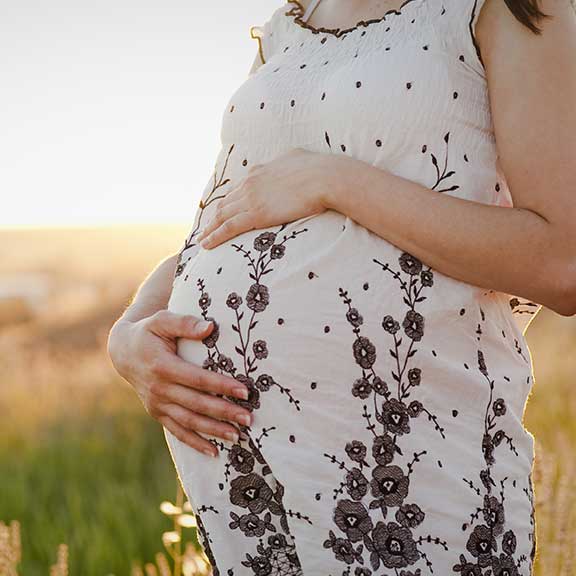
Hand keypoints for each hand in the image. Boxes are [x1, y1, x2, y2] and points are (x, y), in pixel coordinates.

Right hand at [107, 311, 253, 457]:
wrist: (124, 351)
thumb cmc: (149, 332)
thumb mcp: (162, 320)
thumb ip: (185, 323)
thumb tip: (210, 327)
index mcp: (162, 366)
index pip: (197, 379)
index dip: (221, 386)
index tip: (244, 392)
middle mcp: (159, 389)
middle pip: (197, 404)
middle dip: (224, 412)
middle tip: (248, 418)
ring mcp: (156, 404)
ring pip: (189, 421)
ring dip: (213, 430)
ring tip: (238, 436)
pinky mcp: (157, 413)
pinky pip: (177, 430)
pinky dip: (195, 442)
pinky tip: (214, 451)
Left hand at [196, 147, 338, 248]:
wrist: (324, 177)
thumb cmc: (318, 168)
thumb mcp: (297, 157)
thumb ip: (287, 162)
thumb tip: (291, 160)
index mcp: (259, 171)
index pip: (237, 189)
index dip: (228, 202)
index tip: (222, 211)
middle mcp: (250, 183)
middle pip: (225, 203)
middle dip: (214, 217)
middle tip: (206, 228)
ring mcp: (251, 199)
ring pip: (222, 216)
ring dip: (210, 229)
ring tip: (202, 239)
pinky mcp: (256, 214)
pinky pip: (229, 228)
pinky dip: (215, 236)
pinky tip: (207, 244)